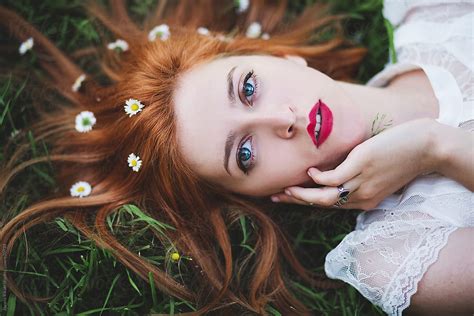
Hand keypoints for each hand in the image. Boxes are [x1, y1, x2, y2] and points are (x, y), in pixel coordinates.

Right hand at [271, 118, 439, 209]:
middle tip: (276, 197)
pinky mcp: (361, 167)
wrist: (426, 146)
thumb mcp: (376, 172)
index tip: (287, 198)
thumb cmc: (401, 156)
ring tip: (286, 189)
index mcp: (364, 200)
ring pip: (325, 196)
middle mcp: (362, 197)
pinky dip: (318, 177)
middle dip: (297, 201)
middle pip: (323, 204)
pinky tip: (309, 171)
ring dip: (302, 194)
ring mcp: (361, 183)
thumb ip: (355, 175)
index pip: (330, 205)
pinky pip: (333, 178)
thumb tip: (332, 170)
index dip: (307, 203)